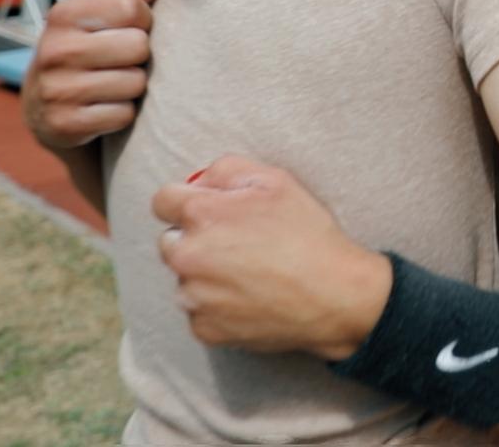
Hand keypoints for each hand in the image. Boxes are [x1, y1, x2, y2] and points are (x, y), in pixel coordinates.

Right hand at [23, 0, 159, 150]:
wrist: (43, 106)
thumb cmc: (82, 50)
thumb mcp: (96, 18)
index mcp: (63, 14)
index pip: (131, 8)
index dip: (142, 20)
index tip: (127, 30)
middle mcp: (54, 50)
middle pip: (138, 46)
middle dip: (139, 56)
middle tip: (120, 61)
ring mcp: (55, 90)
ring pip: (134, 83)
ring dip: (132, 87)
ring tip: (112, 84)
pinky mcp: (63, 125)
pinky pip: (122, 115)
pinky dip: (121, 114)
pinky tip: (103, 108)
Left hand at [151, 156, 391, 359]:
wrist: (335, 296)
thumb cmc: (308, 234)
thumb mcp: (276, 181)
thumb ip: (226, 169)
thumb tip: (198, 181)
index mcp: (201, 215)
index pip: (163, 200)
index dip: (187, 201)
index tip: (210, 211)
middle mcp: (187, 256)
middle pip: (170, 242)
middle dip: (195, 239)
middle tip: (238, 244)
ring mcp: (194, 297)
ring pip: (185, 279)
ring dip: (206, 275)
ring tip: (250, 274)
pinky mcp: (205, 329)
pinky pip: (199, 313)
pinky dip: (217, 306)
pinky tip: (251, 298)